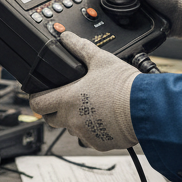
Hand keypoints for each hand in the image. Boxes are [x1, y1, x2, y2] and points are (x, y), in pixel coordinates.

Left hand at [29, 32, 138, 151]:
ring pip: (71, 128)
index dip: (35, 97)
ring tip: (90, 105)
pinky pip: (89, 137)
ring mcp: (86, 134)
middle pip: (51, 119)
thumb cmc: (123, 85)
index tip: (38, 93)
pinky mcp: (100, 144)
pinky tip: (103, 117)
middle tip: (64, 98)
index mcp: (68, 99)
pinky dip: (92, 129)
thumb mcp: (100, 59)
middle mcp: (73, 120)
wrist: (145, 108)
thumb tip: (66, 37)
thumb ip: (79, 47)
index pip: (38, 103)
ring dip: (75, 119)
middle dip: (54, 109)